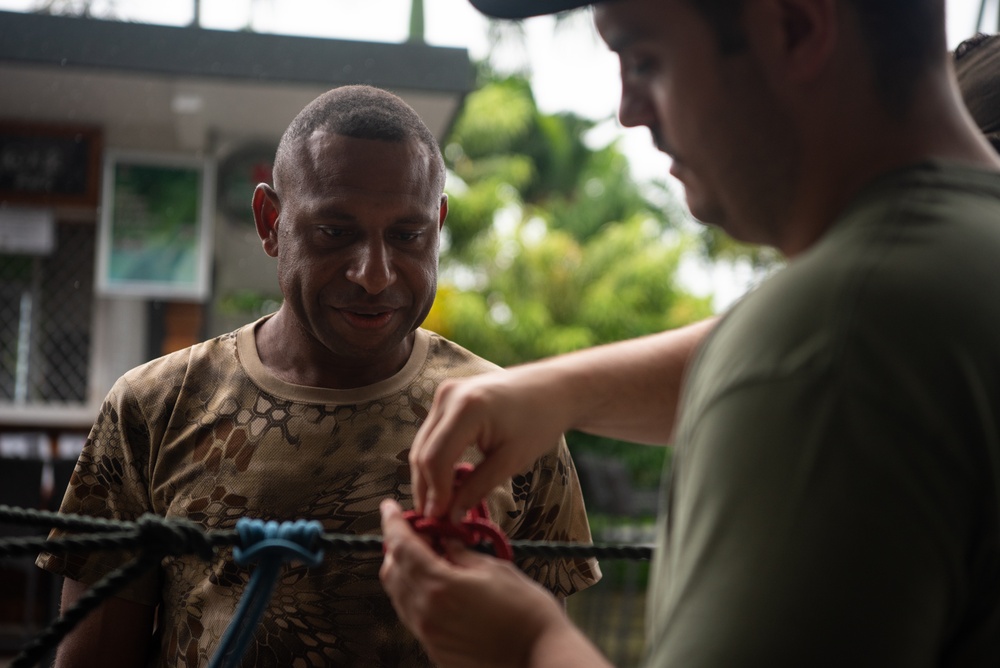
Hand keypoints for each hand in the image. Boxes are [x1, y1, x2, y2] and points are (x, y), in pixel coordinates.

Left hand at [379, 499, 572, 667]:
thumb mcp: (494, 569)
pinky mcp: (435, 649)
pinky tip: (437, 585)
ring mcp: (428, 634)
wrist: (537, 656)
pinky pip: (412, 615)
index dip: (393, 523)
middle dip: (398, 547)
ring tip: (428, 557)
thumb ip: (460, 553)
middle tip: (418, 533)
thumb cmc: (525, 610)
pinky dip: (415, 593)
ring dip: (405, 571)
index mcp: (439, 585)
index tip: (390, 508)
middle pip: (392, 571)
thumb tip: (443, 543)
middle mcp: (425, 612)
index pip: (401, 546)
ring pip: (399, 594)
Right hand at [410, 366, 572, 519]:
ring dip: (428, 477)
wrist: (553, 389)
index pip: (435, 458)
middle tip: (436, 521)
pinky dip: (435, 460)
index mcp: (467, 408)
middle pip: (423, 452)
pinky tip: (445, 482)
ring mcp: (445, 393)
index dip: (435, 493)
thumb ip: (477, 488)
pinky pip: (432, 435)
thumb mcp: (511, 461)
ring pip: (423, 444)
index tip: (441, 522)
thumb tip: (451, 517)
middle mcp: (448, 396)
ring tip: (440, 507)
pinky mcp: (447, 397)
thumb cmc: (540, 422)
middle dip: (426, 489)